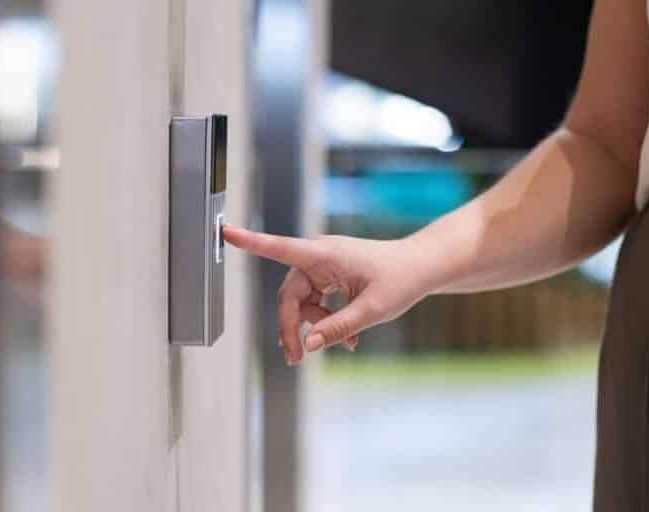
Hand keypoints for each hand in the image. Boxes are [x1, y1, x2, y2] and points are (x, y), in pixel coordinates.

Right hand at [223, 225, 429, 364]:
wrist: (424, 266)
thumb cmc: (403, 279)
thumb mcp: (372, 310)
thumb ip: (337, 328)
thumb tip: (307, 344)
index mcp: (325, 254)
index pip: (279, 248)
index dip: (250, 242)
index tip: (224, 232)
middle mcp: (320, 255)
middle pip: (289, 294)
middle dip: (292, 326)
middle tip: (296, 358)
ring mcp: (326, 264)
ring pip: (302, 300)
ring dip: (314, 325)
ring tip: (341, 346)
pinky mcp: (333, 274)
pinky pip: (317, 300)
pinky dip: (327, 320)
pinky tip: (347, 339)